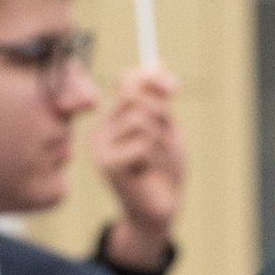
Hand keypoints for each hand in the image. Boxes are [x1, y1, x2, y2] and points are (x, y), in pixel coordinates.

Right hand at [93, 62, 184, 268]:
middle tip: (169, 132)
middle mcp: (100, 129)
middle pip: (133, 94)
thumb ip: (159, 99)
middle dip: (161, 110)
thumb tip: (157, 64)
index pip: (127, 80)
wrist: (160, 210)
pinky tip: (152, 171)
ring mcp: (100, 147)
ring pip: (141, 118)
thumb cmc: (163, 170)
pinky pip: (143, 142)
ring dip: (162, 137)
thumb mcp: (166, 127)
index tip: (175, 85)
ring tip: (160, 157)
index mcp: (112, 117)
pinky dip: (157, 155)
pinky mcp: (107, 164)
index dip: (151, 78)